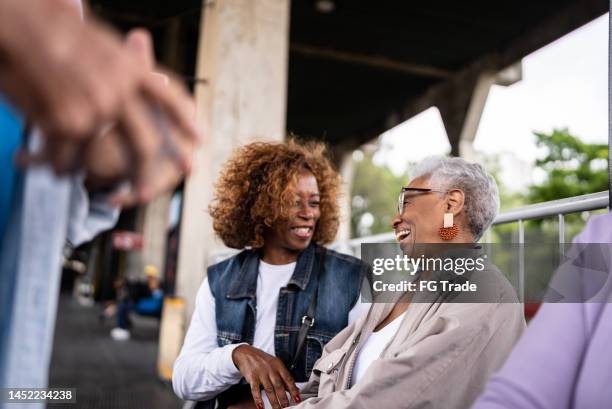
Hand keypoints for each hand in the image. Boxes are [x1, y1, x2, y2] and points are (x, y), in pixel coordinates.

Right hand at [0, 1, 199, 202]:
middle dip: (146, 174)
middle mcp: (122, 92)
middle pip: (145, 144)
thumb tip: (142, 48)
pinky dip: (61, 166)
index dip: (185, 121)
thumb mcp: (104, 42)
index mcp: (134, 70)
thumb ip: (126, 57)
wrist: (26, 26)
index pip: (170, 100)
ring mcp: (97, 110)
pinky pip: (69, 156)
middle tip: (146, 191)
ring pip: (103, 158)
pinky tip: (56, 170)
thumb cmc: (60, 28)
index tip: (199, 139)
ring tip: (86, 182)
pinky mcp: (68, 123)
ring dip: (96, 176)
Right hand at [232, 345, 300, 408]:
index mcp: (279, 366)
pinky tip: (261, 406)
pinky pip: (255, 390)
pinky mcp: (252, 377)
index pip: (288, 379)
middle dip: (284, 398)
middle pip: (279, 386)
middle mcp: (271, 369)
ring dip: (274, 401)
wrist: (246, 353)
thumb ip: (284, 377)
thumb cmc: (263, 360)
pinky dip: (258, 399)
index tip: (297, 399)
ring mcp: (261, 373)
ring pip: (269, 389)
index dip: (293, 390)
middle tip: (286, 407)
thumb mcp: (275, 365)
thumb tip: (295, 389)